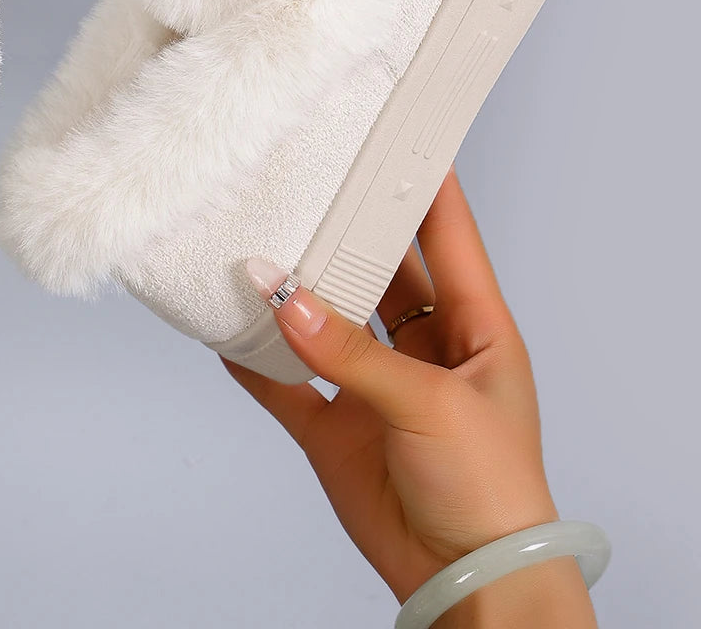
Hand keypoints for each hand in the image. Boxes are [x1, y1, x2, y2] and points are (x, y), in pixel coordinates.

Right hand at [227, 170, 595, 625]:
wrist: (466, 584)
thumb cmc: (490, 491)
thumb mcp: (430, 405)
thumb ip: (351, 353)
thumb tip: (283, 300)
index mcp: (474, 329)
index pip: (449, 236)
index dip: (426, 185)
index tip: (397, 132)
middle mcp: (424, 348)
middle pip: (379, 269)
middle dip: (346, 230)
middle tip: (309, 182)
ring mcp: (376, 387)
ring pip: (328, 321)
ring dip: (296, 293)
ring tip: (259, 248)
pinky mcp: (336, 429)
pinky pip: (286, 384)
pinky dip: (255, 360)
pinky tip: (227, 331)